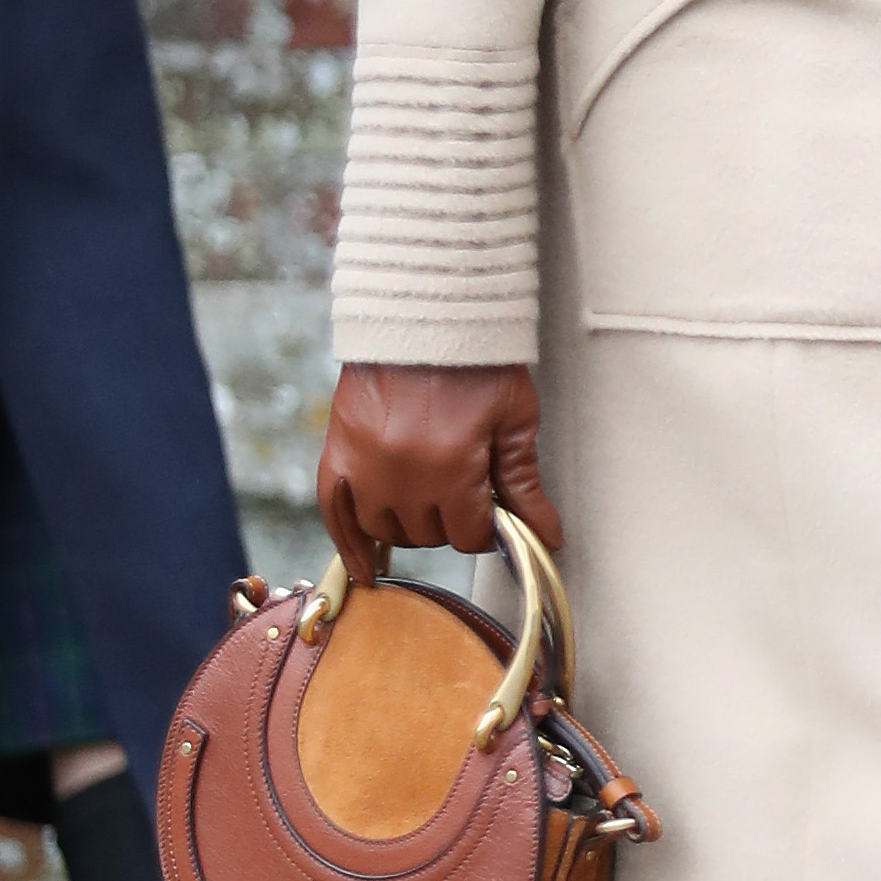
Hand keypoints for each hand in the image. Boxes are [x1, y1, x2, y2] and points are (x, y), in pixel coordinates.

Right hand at [317, 363, 561, 576]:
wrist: (426, 313)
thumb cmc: (478, 362)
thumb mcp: (515, 419)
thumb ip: (524, 483)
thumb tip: (546, 537)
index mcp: (450, 467)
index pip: (469, 535)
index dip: (486, 527)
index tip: (493, 511)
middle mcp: (401, 474)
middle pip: (428, 535)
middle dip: (451, 521)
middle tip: (464, 492)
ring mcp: (363, 464)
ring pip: (385, 529)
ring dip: (410, 524)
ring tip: (429, 499)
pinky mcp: (338, 450)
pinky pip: (334, 512)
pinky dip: (349, 541)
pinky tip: (364, 567)